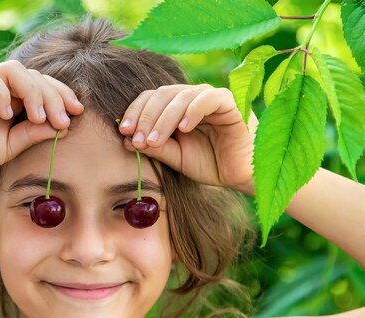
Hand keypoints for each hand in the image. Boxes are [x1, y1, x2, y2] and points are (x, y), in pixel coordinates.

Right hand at [0, 60, 84, 181]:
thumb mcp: (11, 146)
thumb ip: (34, 134)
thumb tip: (64, 127)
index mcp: (13, 99)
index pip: (43, 86)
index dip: (62, 95)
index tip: (77, 112)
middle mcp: (0, 88)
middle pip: (34, 76)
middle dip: (53, 96)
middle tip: (62, 119)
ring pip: (14, 70)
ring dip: (32, 92)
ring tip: (38, 117)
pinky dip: (1, 94)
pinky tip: (8, 115)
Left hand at [118, 84, 256, 195]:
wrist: (241, 175)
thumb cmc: (210, 164)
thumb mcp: (176, 157)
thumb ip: (155, 147)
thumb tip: (125, 141)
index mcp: (175, 108)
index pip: (149, 99)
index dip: (134, 113)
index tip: (122, 132)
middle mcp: (190, 98)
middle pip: (160, 95)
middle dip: (145, 118)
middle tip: (137, 139)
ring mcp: (209, 97)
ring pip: (180, 97)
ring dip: (163, 119)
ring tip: (154, 140)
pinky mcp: (228, 102)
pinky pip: (207, 99)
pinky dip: (193, 111)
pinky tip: (184, 128)